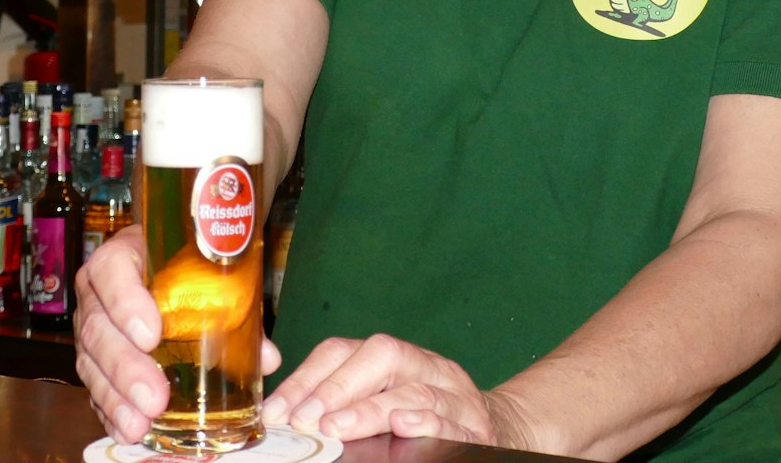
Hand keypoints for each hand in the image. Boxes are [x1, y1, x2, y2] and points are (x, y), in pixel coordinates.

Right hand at [71, 226, 281, 443]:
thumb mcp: (204, 269)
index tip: (152, 335)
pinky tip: (128, 430)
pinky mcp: (92, 358)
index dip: (125, 302)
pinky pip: (94, 385)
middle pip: (98, 328)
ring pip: (91, 362)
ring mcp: (90, 327)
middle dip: (126, 368)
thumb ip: (235, 306)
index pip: (112, 270)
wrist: (158, 261)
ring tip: (141, 424)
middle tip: (155, 397)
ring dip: (116, 397)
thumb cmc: (182, 261)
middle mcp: (97, 292)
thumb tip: (266, 358)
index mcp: (122, 256)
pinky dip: (110, 410)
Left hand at [259, 334, 534, 446]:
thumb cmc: (427, 419)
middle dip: (338, 388)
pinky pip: (451, 422)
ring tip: (338, 428)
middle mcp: (427, 368)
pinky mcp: (476, 428)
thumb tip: (284, 417)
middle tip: (306, 420)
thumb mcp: (383, 400)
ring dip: (371, 410)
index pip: (343, 352)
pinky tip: (403, 428)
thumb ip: (341, 403)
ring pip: (415, 390)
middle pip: (383, 357)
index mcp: (395, 359)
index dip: (307, 378)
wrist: (502, 428)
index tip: (278, 412)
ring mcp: (456, 396)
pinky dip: (427, 424)